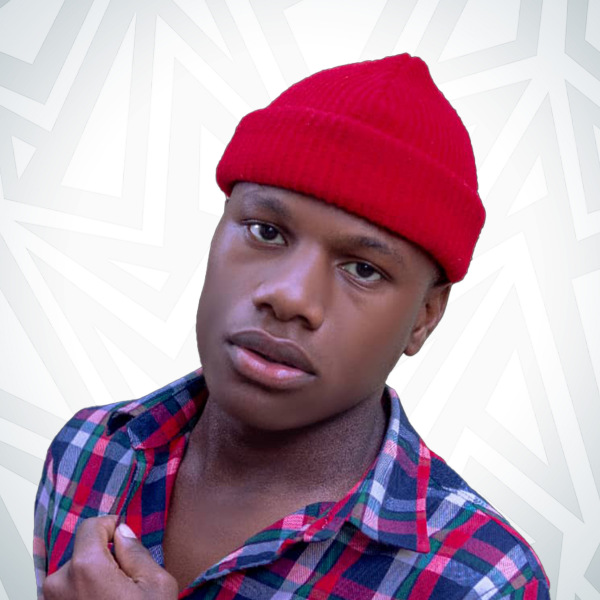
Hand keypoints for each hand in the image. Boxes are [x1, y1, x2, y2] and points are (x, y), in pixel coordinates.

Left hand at [42, 515, 178, 599]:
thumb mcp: (155, 584)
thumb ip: (136, 551)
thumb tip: (123, 532)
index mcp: (86, 566)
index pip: (92, 525)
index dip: (113, 527)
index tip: (125, 539)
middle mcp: (60, 581)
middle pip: (84, 551)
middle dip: (105, 558)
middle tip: (126, 581)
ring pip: (77, 573)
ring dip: (94, 578)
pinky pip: (70, 593)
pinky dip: (85, 595)